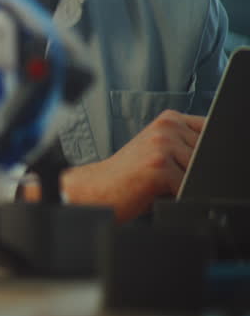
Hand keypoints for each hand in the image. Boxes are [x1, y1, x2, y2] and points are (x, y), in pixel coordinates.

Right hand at [62, 109, 203, 221]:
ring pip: (199, 172)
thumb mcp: (160, 151)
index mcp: (169, 119)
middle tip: (162, 176)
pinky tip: (153, 191)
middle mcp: (167, 127)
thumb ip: (188, 145)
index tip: (182, 163)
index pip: (211, 132)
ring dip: (181, 185)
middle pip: (208, 156)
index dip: (203, 154)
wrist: (98, 189)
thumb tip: (218, 156)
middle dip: (191, 172)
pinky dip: (173, 196)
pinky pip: (186, 187)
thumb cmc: (130, 175)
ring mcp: (162, 144)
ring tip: (158, 183)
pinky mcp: (159, 166)